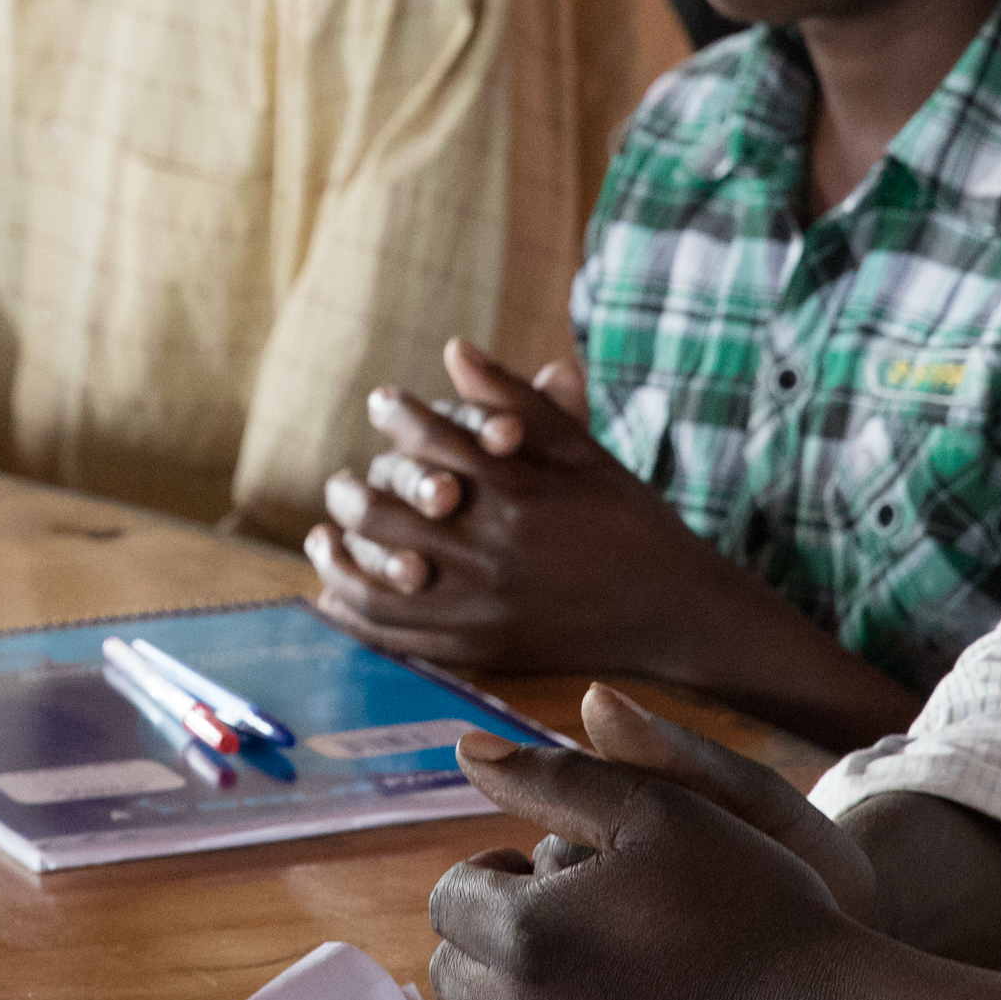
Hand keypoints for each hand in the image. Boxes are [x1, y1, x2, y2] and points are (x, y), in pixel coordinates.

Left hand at [305, 339, 752, 679]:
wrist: (676, 611)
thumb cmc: (629, 519)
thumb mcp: (582, 450)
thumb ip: (516, 400)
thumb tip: (454, 348)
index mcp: (520, 491)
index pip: (433, 441)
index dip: (398, 416)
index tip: (381, 402)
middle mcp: (496, 549)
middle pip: (391, 515)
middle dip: (354, 492)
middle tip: (342, 482)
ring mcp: (486, 607)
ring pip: (382, 583)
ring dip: (341, 558)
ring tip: (324, 538)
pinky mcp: (483, 651)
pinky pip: (400, 637)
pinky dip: (357, 615)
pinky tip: (335, 595)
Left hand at [425, 685, 891, 999]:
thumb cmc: (751, 899)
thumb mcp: (659, 808)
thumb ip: (552, 776)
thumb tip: (464, 747)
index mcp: (526, 932)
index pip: (448, 899)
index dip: (494, 874)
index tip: (547, 871)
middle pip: (453, 973)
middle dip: (492, 939)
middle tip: (567, 921)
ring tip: (586, 974)